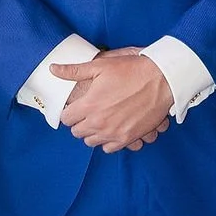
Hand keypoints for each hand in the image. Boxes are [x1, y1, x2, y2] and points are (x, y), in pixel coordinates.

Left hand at [56, 49, 174, 152]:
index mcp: (89, 105)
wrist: (161, 80)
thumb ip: (74, 70)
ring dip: (92, 133)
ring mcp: (113, 132)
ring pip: (91, 142)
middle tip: (88, 113)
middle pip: (77, 132)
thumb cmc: (132, 71)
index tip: (75, 107)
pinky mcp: (128, 138)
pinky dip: (107, 141)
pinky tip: (112, 129)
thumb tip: (53, 69)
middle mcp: (99, 122)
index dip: (69, 112)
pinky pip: (109, 149)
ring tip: (100, 121)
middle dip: (79, 123)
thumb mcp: (101, 66)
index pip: (66, 118)